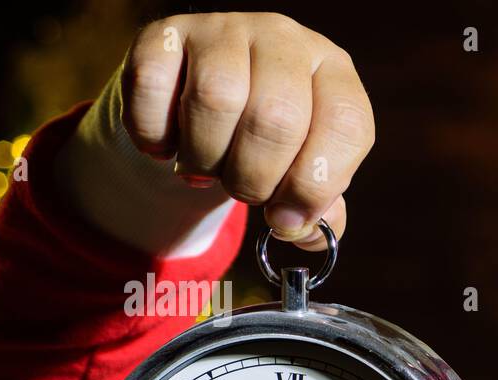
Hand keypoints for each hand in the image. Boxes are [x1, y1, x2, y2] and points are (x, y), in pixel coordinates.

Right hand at [119, 12, 374, 249]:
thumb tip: (300, 230)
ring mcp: (224, 30)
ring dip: (207, 158)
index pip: (345, 126)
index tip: (285, 219)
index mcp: (334, 75)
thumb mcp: (304, 172)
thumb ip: (316, 210)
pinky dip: (155, 134)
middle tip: (243, 192)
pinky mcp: (164, 34)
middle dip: (255, 179)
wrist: (201, 99)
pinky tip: (166, 146)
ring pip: (216, 98)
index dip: (314, 187)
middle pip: (276, 117)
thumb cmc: (268, 144)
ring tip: (207, 168)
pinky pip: (153, 85)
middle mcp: (285, 41)